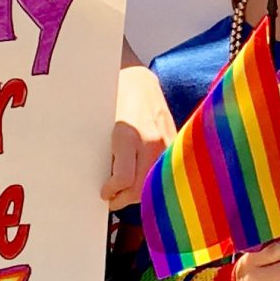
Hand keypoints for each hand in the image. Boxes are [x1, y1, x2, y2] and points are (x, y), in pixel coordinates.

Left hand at [104, 63, 172, 206]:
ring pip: (156, 183)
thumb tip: (105, 182)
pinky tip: (143, 179)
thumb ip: (108, 155)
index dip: (112, 191)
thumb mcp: (104, 126)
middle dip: (124, 198)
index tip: (104, 193)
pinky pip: (166, 172)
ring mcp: (167, 143)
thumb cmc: (115, 99)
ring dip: (140, 192)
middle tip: (112, 199)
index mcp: (128, 135)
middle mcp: (151, 141)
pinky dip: (153, 180)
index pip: (123, 180)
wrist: (138, 81)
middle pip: (141, 188)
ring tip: (126, 191)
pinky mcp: (176, 144)